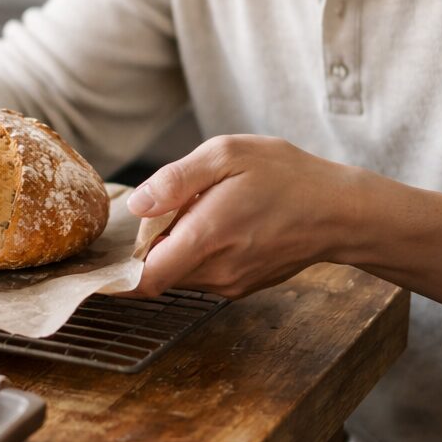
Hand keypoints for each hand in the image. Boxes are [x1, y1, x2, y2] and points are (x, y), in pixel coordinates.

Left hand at [125, 135, 363, 298]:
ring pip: (179, 274)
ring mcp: (231, 283)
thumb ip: (176, 179)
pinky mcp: (243, 285)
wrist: (342, 211)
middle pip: (157, 274)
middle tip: (160, 211)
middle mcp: (217, 270)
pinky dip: (195, 254)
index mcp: (207, 237)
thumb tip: (137, 204)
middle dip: (147, 248)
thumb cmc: (287, 176)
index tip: (99, 263)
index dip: (116, 276)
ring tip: (196, 211)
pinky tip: (217, 223)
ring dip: (173, 249)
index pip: (145, 279)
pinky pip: (203, 274)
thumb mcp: (228, 156)